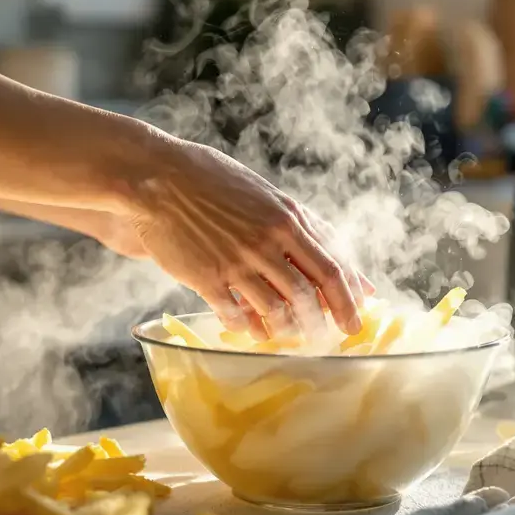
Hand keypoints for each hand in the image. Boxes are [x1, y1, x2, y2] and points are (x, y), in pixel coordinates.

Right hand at [125, 141, 366, 338]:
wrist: (156, 177)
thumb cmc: (212, 179)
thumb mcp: (265, 193)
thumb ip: (298, 220)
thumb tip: (331, 244)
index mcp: (286, 219)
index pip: (331, 267)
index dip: (349, 297)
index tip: (358, 316)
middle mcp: (266, 243)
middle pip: (309, 294)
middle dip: (326, 321)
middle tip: (333, 337)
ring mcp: (237, 263)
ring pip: (276, 310)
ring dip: (289, 329)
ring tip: (293, 336)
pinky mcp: (207, 278)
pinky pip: (235, 315)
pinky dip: (248, 328)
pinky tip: (251, 331)